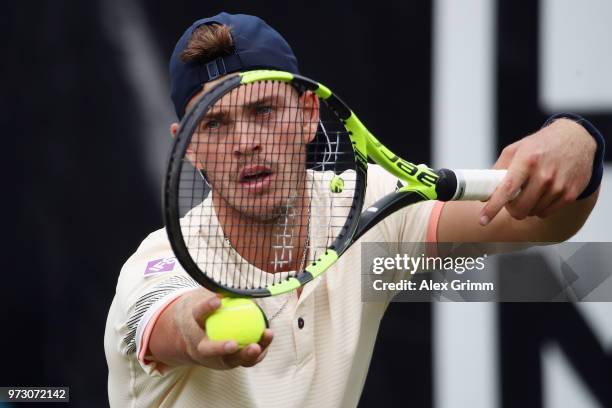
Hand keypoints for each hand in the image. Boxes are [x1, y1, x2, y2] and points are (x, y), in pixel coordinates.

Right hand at [173, 289, 272, 369]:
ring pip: (230, 360)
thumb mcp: (206, 299)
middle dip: (220, 348)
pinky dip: (257, 353)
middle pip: (208, 350)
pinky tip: (267, 339)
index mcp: (193, 326)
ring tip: (258, 343)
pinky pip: (245, 360)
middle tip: (234, 344)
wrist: (194, 338)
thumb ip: (219, 291)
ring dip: (246, 354)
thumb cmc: (206, 313)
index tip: (218, 300)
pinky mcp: (228, 363)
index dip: (206, 307)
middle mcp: (200, 346)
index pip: (198, 314)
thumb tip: (236, 280)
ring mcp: (214, 358)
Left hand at [480, 118, 595, 224]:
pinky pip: (546, 213)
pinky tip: (542, 194)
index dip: (493, 207)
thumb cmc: (541, 145)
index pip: (506, 190)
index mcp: (527, 161)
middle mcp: (544, 175)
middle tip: (511, 200)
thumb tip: (484, 193)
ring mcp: (559, 186)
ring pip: (532, 212)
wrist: (577, 138)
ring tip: (530, 191)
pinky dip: (540, 208)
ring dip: (527, 207)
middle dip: (511, 208)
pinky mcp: (570, 194)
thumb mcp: (516, 149)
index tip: (482, 220)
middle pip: (519, 208)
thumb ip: (498, 170)